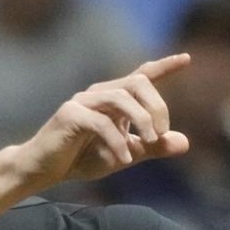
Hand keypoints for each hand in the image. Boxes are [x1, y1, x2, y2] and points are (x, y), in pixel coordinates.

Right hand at [18, 53, 190, 185]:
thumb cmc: (80, 159)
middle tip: (161, 134)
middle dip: (156, 106)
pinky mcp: (69, 115)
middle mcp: (98, 94)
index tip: (186, 59)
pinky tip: (123, 160)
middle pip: (137, 82)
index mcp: (112, 99)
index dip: (164, 66)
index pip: (141, 76)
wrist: (43, 171)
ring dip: (141, 120)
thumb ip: (151, 148)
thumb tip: (185, 143)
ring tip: (148, 143)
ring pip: (121, 98)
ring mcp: (82, 102)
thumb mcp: (124, 155)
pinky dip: (117, 142)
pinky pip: (101, 123)